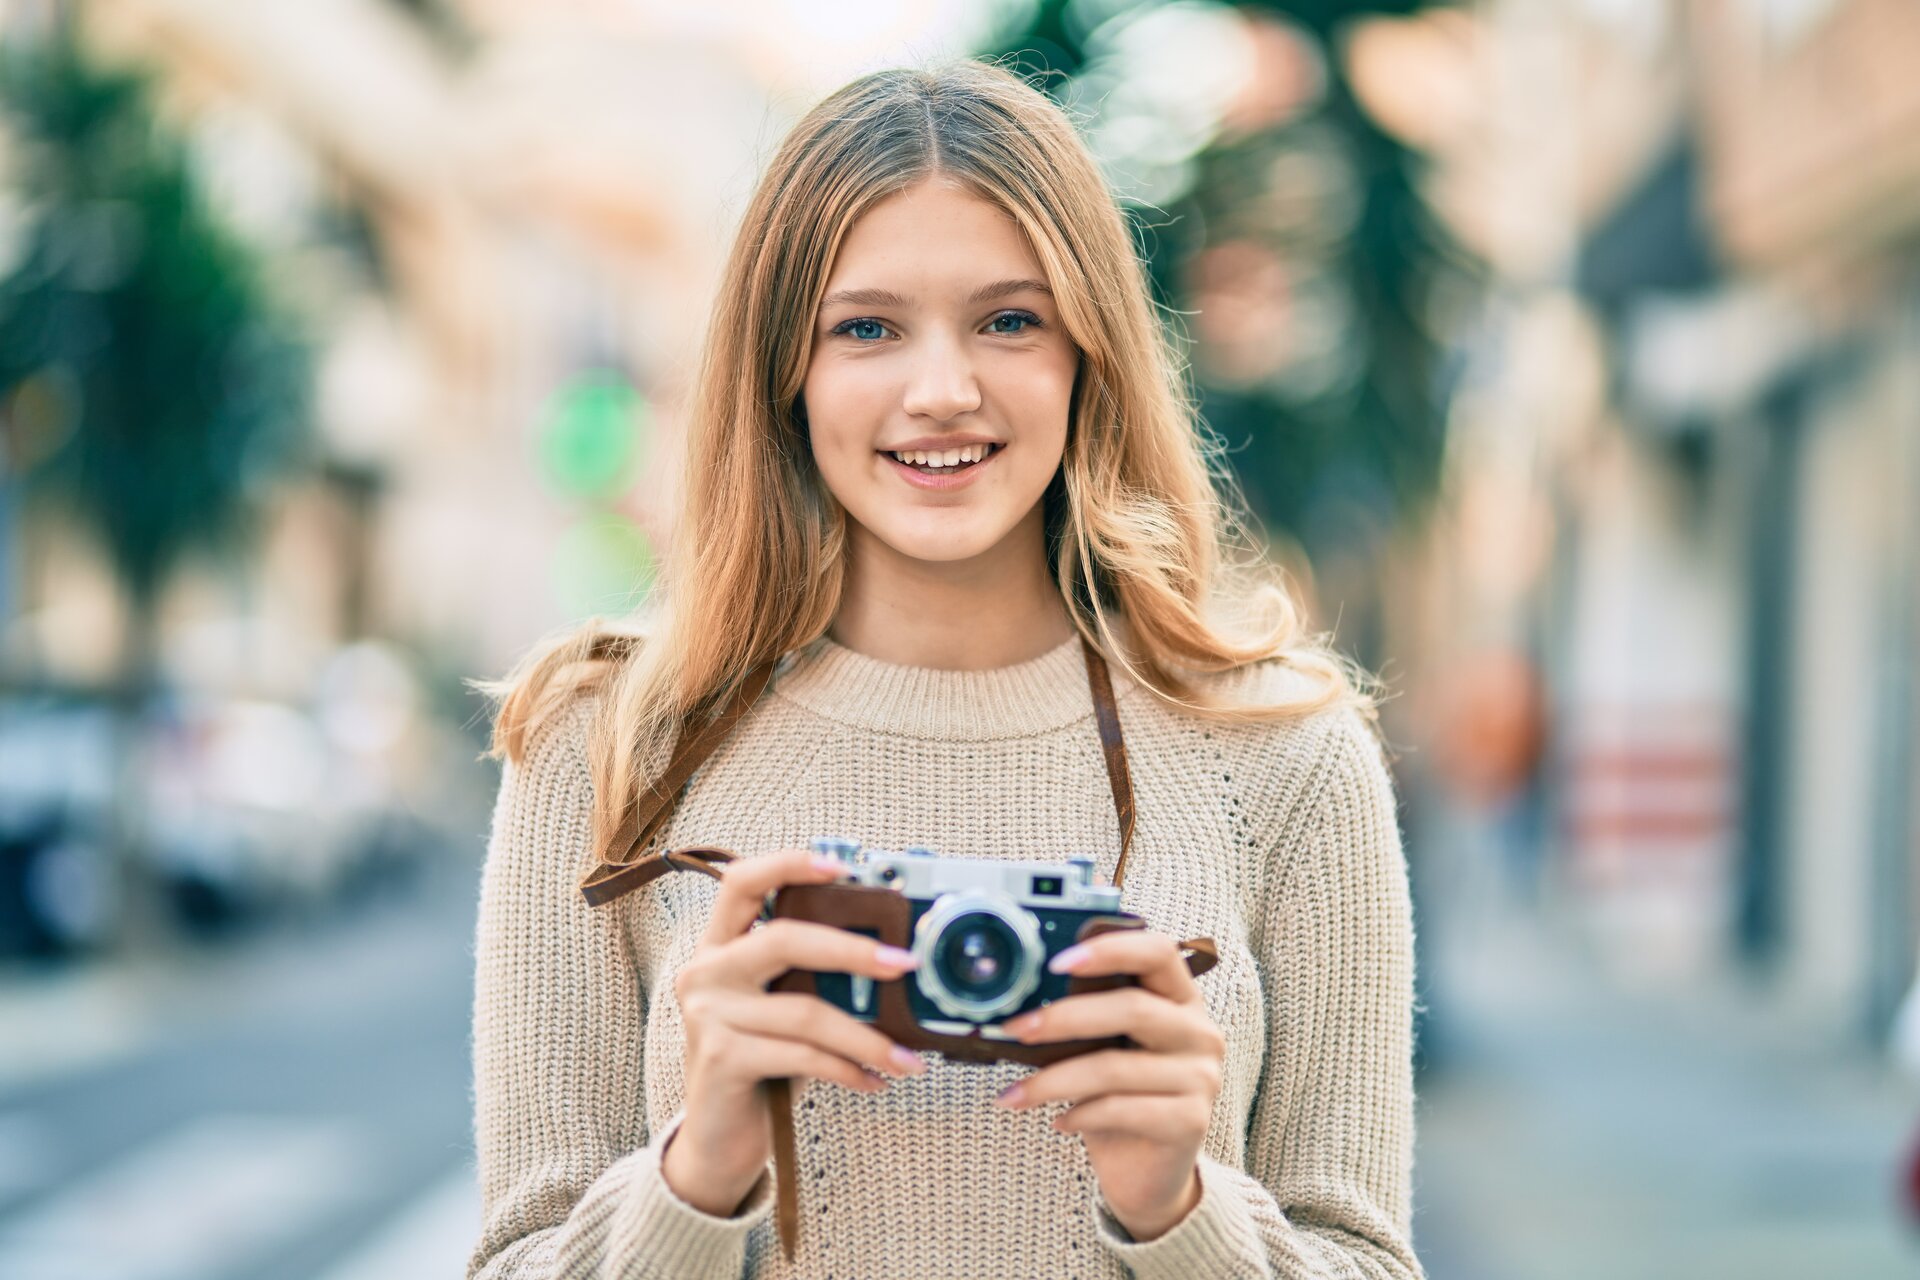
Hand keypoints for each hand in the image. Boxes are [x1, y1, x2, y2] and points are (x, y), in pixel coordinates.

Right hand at [661, 848, 928, 1216]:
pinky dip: (848, 1069)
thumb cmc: (761, 1064)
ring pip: (805, 1011)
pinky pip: (802, 1056)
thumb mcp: (780, 1009)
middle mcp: (705, 972)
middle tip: (905, 964)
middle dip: (853, 950)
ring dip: (866, 1036)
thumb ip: (811, 979)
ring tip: (906, 1057)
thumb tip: (892, 960)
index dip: (788, 865)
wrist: (719, 1138)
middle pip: (784, 939)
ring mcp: (708, 1015)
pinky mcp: (721, 1058)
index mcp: (719, 947)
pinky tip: (874, 1080)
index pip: (742, 883)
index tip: (840, 866)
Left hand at [991, 929, 1222, 1240]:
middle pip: (1132, 1008)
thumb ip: (1087, 1017)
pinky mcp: (1190, 1121)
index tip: (1057, 961)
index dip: (1111, 948)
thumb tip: (1025, 998)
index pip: (1159, 951)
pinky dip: (1080, 1114)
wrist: (1149, 1172)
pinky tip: (1058, 1120)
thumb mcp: (1104, 1048)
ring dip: (1054, 1079)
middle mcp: (1200, 1032)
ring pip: (1115, 1066)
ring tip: (1016, 1093)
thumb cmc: (1119, 1097)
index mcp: (1180, 999)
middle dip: (1064, 1017)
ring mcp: (1201, 1078)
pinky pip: (1122, 1109)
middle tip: (1017, 1028)